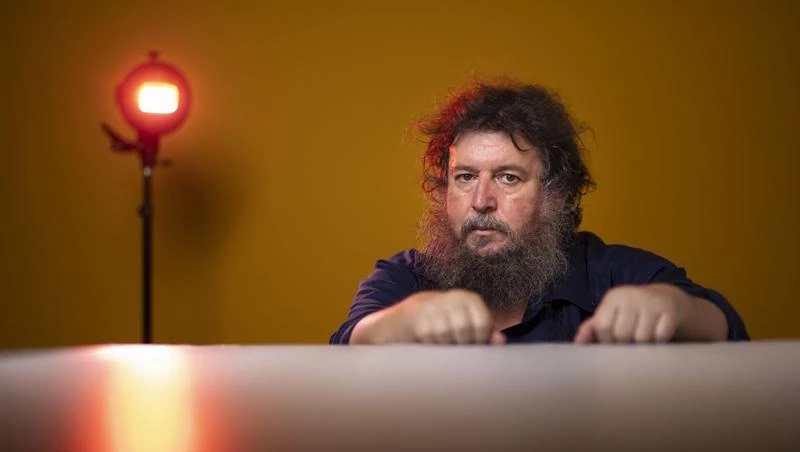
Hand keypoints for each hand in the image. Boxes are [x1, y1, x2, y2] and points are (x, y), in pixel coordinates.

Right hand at [404, 289, 505, 344]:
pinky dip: (433, 342)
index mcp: (472, 300)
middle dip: (464, 342)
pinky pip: (428, 335)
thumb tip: (500, 341)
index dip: (481, 339)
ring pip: (444, 332)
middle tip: (462, 345)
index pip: (481, 323)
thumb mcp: (476, 324)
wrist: (427, 311)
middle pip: (462, 327)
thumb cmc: (460, 321)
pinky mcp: (420, 315)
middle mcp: (454, 298)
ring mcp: (435, 305)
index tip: (477, 344)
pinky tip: (437, 340)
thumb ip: (489, 333)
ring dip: (448, 343)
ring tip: (450, 343)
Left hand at [574, 284, 690, 343]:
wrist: (665, 299)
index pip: (602, 326)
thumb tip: (578, 342)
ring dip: (643, 344)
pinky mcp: (669, 310)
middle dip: (625, 342)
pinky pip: (660, 337)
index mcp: (613, 297)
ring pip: (641, 338)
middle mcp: (631, 296)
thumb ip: (592, 327)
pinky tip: (657, 332)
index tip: (613, 339)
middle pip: (621, 334)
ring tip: (643, 335)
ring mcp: (651, 302)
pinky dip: (658, 340)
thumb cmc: (631, 311)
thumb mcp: (611, 314)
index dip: (606, 338)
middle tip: (630, 338)